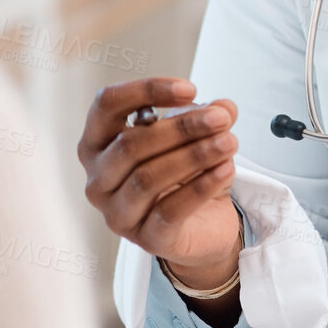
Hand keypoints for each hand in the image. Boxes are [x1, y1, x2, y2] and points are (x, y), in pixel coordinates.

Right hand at [77, 77, 242, 286]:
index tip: (190, 88)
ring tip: (229, 142)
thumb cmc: (184, 174)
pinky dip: (201, 187)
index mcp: (98, 144)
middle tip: (220, 118)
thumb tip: (224, 107)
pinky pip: (170, 210)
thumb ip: (207, 116)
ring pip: (147, 178)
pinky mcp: (146, 239)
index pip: (107, 105)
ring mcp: (117, 213)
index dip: (146, 90)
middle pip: (130, 144)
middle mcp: (98, 179)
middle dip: (181, 127)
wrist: (202, 226)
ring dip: (194, 155)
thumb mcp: (196, 136)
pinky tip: (226, 170)